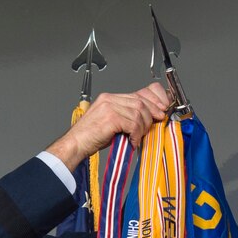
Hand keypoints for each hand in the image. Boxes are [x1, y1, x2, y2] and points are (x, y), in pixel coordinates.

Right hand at [45, 83, 169, 169]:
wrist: (75, 144)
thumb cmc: (91, 137)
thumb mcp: (112, 123)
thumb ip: (127, 117)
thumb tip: (147, 120)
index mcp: (110, 98)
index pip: (139, 93)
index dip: (154, 100)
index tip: (162, 109)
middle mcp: (110, 99)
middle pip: (141, 102)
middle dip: (152, 114)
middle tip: (156, 124)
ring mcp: (110, 107)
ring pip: (139, 113)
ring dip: (143, 127)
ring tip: (137, 137)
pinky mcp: (110, 117)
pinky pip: (133, 124)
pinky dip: (136, 134)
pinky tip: (132, 141)